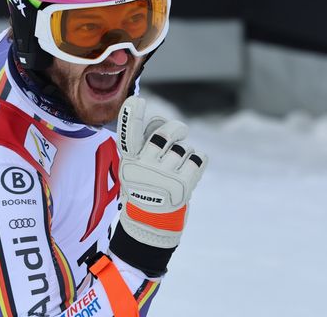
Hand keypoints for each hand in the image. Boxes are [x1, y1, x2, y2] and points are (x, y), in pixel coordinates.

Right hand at [117, 96, 206, 248]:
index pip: (128, 134)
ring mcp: (164, 177)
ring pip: (184, 147)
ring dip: (185, 153)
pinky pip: (198, 158)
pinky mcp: (183, 185)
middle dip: (176, 128)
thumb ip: (144, 144)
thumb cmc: (145, 187)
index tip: (138, 101)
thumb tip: (162, 122)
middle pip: (165, 133)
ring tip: (178, 167)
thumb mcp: (136, 167)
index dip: (131, 115)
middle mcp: (145, 167)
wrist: (151, 224)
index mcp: (130, 161)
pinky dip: (198, 162)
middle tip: (180, 131)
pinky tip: (190, 171)